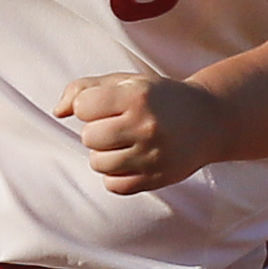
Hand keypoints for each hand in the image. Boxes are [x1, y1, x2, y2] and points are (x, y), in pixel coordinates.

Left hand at [55, 73, 229, 193]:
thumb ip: (85, 89)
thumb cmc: (159, 98)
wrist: (209, 120)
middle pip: (89, 137)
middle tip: (117, 126)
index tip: (105, 106)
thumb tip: (58, 112)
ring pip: (99, 163)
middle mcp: (146, 125)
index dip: (89, 106)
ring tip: (122, 144)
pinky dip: (115, 175)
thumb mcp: (127, 83)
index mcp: (138, 96)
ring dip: (104, 154)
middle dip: (96, 131)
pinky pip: (115, 185)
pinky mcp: (157, 178)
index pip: (83, 107)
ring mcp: (153, 155)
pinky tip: (129, 161)